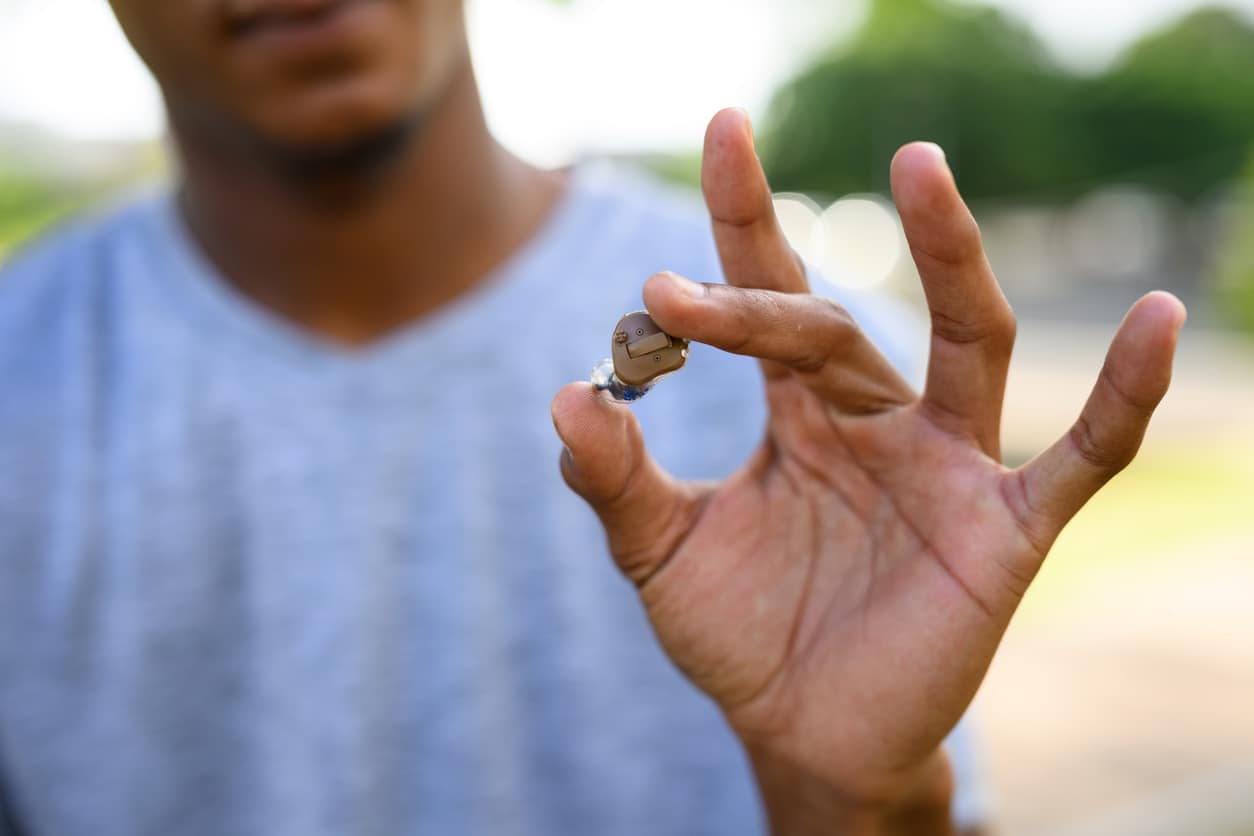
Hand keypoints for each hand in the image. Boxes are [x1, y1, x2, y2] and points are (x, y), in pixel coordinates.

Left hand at [551, 109, 1183, 833]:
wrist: (801, 736)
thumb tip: (567, 394)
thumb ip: (614, 479)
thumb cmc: (741, 632)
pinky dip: (1125, 396)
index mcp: (801, 412)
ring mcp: (946, 467)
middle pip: (829, 324)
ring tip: (918, 169)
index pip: (770, 294)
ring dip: (948, 256)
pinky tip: (1160, 320)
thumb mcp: (661, 551)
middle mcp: (878, 419)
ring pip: (965, 342)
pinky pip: (1082, 457)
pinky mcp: (1004, 531)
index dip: (742, 216)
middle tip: (691, 253)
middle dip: (759, 293)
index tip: (723, 130)